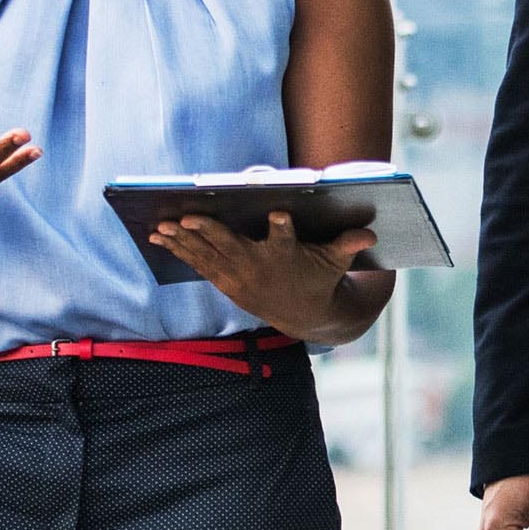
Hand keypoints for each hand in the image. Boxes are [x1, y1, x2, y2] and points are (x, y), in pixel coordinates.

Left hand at [148, 211, 378, 341]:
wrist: (303, 317)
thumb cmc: (319, 277)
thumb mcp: (336, 261)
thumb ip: (347, 245)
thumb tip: (370, 234)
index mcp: (287, 256)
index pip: (286, 239)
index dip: (281, 227)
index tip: (277, 212)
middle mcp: (259, 268)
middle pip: (231, 246)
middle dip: (209, 232)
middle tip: (186, 217)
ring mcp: (238, 277)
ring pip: (207, 255)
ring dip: (181, 242)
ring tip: (158, 226)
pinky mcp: (225, 282)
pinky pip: (198, 264)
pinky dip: (178, 251)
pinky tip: (158, 237)